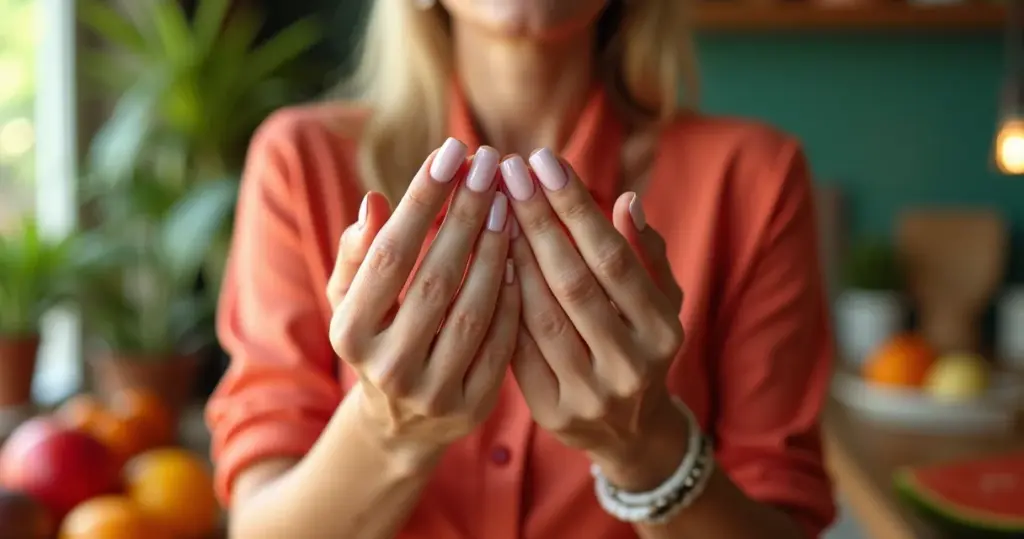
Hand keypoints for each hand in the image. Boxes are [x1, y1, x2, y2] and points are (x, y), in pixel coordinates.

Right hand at [329, 140, 517, 461]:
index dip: (423, 198)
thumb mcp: (351, 300)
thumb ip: (358, 253)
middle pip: (437, 278)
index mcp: (350, 332)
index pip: (390, 254)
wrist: (400, 423)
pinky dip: (512, 295)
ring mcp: (432, 391)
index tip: (452, 150)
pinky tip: (521, 252)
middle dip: (466, 214)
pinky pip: (501, 342)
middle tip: (491, 163)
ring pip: (474, 310)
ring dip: (495, 250)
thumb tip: (374, 202)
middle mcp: (388, 367)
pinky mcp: (471, 407)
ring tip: (508, 201)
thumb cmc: (377, 336)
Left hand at [499, 150, 686, 487]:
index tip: (543, 161)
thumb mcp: (662, 303)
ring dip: (512, 254)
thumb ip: (648, 254)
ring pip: (540, 313)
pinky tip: (488, 259)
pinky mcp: (553, 409)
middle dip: (536, 220)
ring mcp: (590, 391)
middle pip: (572, 281)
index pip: (612, 257)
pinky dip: (504, 300)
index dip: (575, 206)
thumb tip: (627, 201)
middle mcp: (630, 363)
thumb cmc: (641, 346)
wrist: (628, 432)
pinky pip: (519, 346)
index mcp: (661, 330)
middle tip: (508, 171)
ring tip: (493, 206)